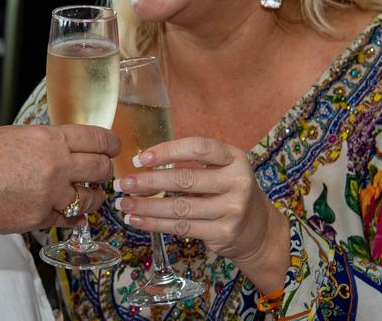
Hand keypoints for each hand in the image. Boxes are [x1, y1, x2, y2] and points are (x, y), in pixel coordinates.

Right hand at [0, 124, 118, 236]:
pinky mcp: (39, 220)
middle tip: (101, 172)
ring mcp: (49, 196)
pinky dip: (71, 216)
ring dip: (92, 197)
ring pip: (90, 199)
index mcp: (48, 138)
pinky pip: (68, 219)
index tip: (113, 147)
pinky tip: (68, 212)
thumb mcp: (15, 135)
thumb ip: (45, 142)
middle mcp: (55, 166)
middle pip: (101, 169)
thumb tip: (66, 149)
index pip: (97, 138)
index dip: (111, 144)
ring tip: (85, 194)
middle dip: (105, 171)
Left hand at [112, 136, 288, 286]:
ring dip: (146, 206)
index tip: (141, 158)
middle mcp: (237, 182)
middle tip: (123, 183)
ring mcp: (232, 209)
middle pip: (185, 180)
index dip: (168, 150)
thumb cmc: (229, 191)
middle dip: (148, 182)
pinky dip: (155, 224)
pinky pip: (182, 227)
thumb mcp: (222, 169)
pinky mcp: (224, 233)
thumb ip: (192, 163)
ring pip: (180, 207)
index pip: (198, 148)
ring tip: (123, 204)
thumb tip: (143, 163)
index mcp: (234, 158)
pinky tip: (137, 220)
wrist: (258, 229)